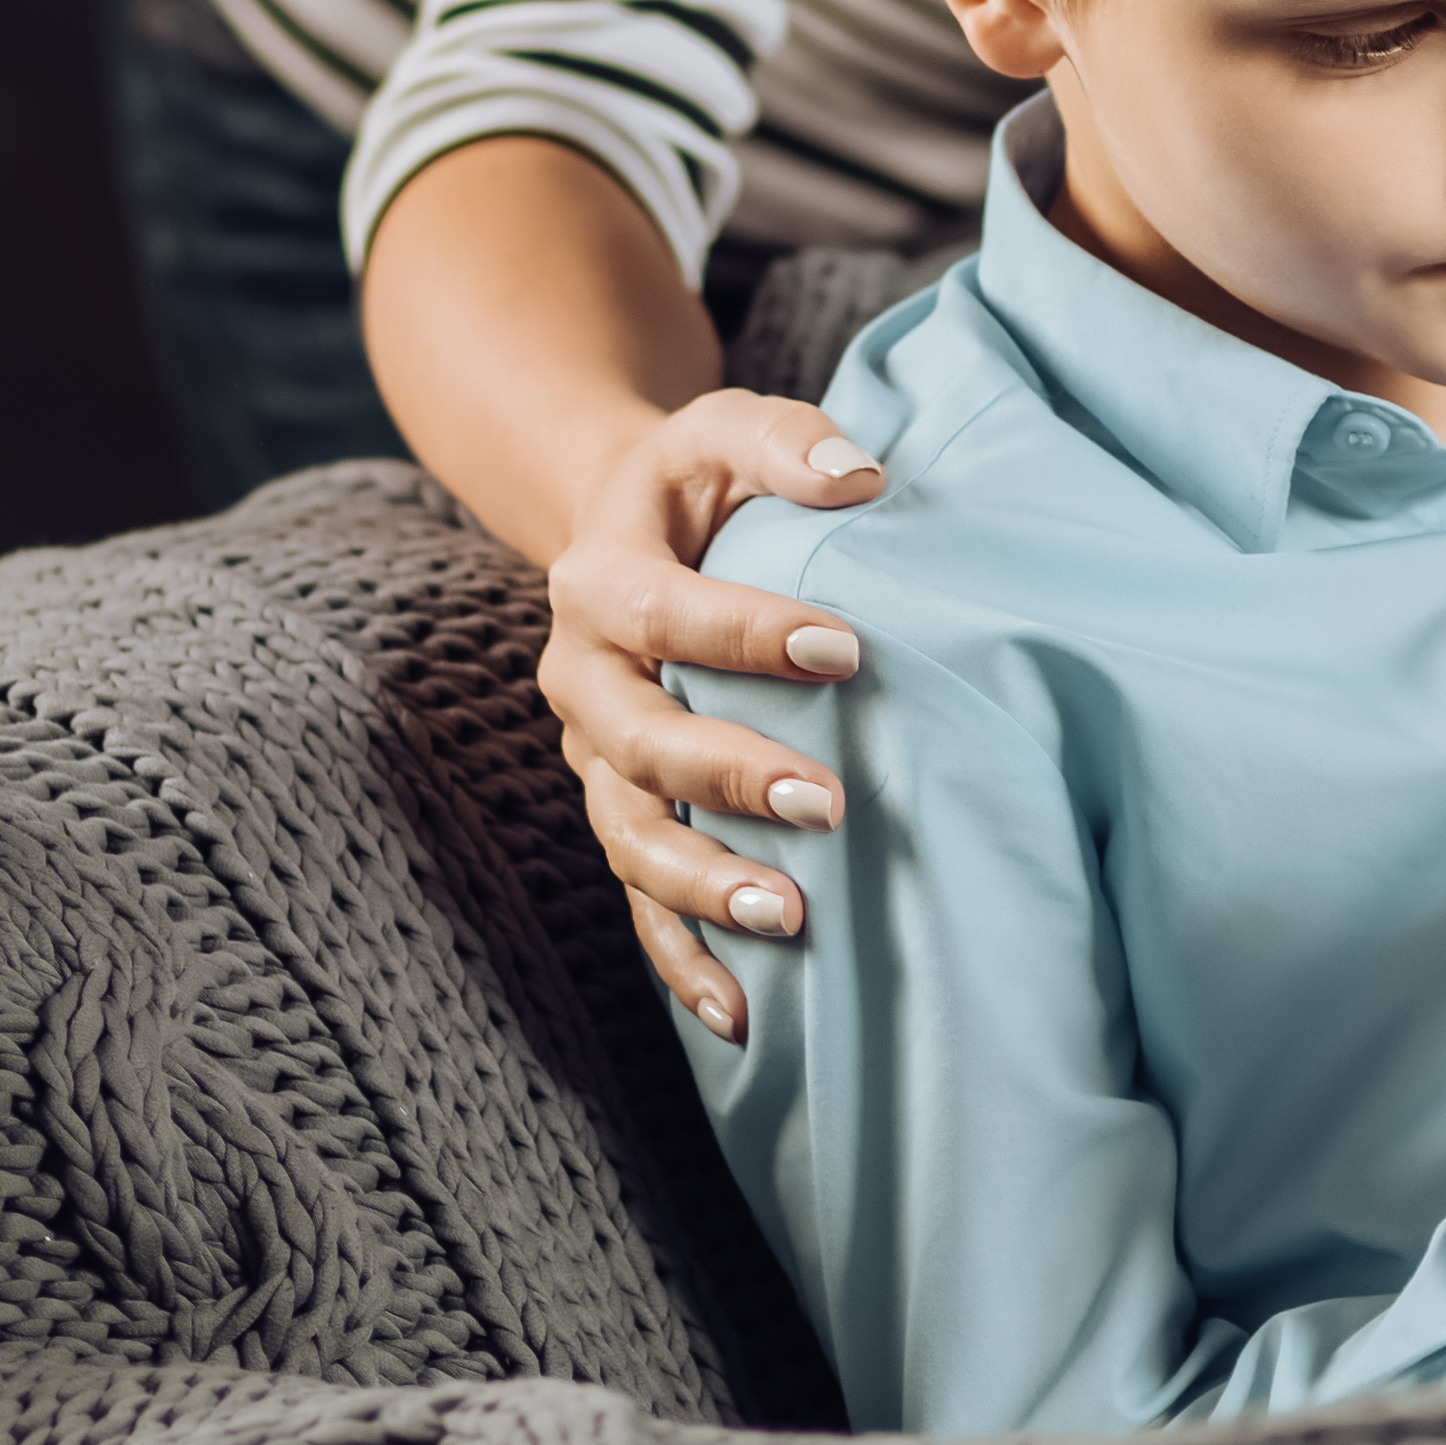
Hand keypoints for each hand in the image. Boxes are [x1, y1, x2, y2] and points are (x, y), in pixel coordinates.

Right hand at [536, 390, 887, 1038]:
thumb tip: (864, 477)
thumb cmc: (697, 485)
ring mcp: (593, 759)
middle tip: (830, 802)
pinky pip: (636, 898)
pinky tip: (743, 1014)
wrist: (619, 530)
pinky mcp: (616, 812)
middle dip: (729, 777)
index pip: (666, 611)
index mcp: (599, 578)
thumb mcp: (725, 430)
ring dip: (703, 885)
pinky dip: (681, 958)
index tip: (847, 648)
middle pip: (639, 742)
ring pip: (628, 837)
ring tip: (793, 919)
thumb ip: (786, 441)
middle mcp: (581, 676)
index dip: (747, 632)